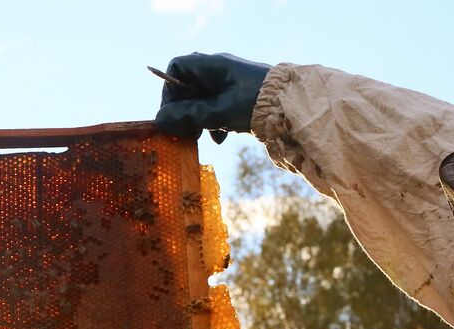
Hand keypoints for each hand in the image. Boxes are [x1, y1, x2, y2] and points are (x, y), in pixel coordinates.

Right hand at [154, 52, 271, 142]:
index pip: (177, 67)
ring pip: (201, 100)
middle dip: (184, 110)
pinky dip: (213, 122)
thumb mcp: (220, 112)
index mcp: (212, 65)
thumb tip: (160, 121)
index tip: (170, 113)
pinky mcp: (237, 97)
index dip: (169, 89)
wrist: (293, 108)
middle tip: (184, 131)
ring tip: (201, 137)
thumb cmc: (257, 104)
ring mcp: (228, 83)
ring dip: (198, 119)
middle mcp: (218, 70)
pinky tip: (220, 138)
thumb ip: (190, 116)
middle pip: (188, 87)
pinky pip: (216, 107)